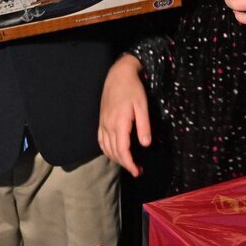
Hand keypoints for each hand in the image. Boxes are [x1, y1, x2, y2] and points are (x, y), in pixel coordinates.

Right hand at [98, 54, 149, 176]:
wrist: (118, 73)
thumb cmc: (133, 88)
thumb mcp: (142, 106)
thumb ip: (144, 126)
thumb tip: (146, 145)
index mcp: (119, 122)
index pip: (122, 150)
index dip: (129, 164)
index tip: (137, 172)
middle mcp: (108, 124)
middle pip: (113, 151)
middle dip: (125, 164)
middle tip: (138, 170)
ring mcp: (103, 122)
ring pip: (106, 147)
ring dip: (116, 158)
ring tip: (128, 163)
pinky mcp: (101, 119)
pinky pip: (100, 139)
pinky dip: (106, 150)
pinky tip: (114, 152)